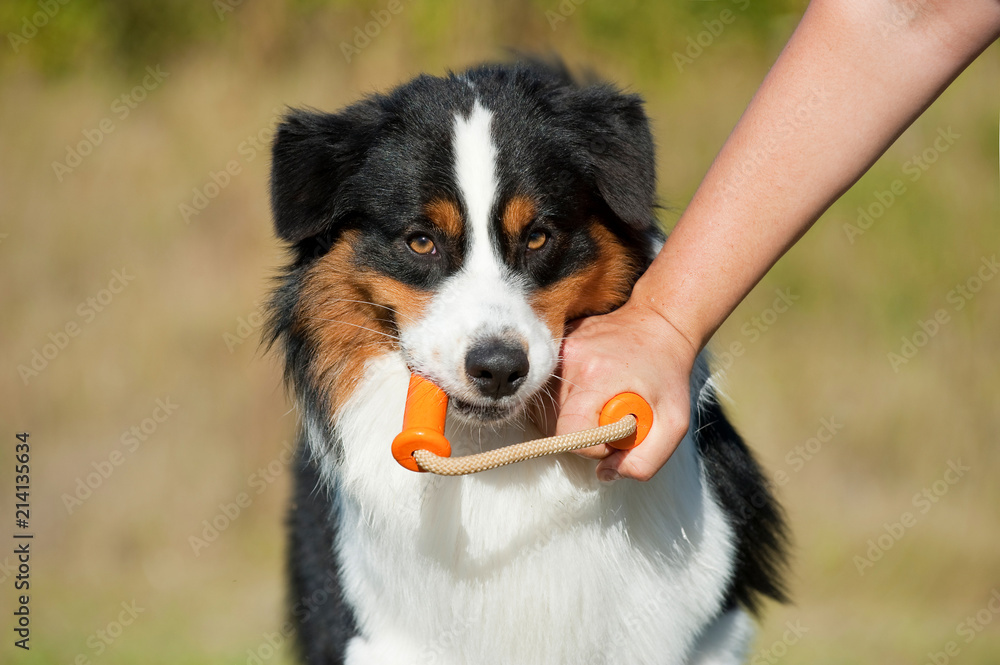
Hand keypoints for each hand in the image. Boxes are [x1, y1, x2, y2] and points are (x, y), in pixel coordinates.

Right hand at [554, 300, 698, 481]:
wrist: (659, 324)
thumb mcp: (673, 424)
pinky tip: (591, 391)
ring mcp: (557, 351)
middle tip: (614, 417)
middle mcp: (569, 360)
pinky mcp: (553, 348)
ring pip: (548, 411)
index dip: (594, 446)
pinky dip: (567, 401)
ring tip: (603, 402)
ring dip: (574, 418)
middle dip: (585, 432)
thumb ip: (644, 461)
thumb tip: (605, 474)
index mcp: (597, 377)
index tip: (617, 434)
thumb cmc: (668, 375)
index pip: (571, 434)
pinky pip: (547, 392)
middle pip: (556, 425)